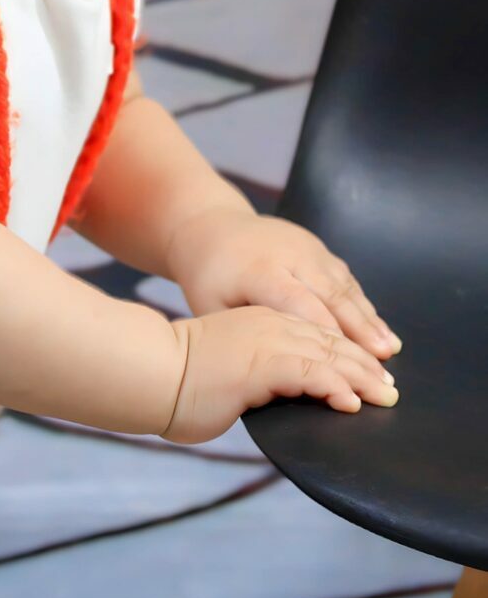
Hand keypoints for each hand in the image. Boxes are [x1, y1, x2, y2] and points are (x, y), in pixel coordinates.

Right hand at [160, 305, 398, 445]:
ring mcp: (267, 340)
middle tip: (389, 389)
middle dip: (364, 365)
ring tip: (384, 397)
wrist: (151, 371)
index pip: (312, 333)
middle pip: (330, 341)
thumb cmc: (177, 379)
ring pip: (328, 355)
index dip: (344, 353)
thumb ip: (249, 376)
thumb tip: (262, 396)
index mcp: (258, 321)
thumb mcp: (223, 369)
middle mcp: (267, 323)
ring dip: (361, 377)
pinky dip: (336, 388)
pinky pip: (312, 375)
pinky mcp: (264, 363)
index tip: (367, 373)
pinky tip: (351, 404)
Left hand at [166, 208, 401, 361]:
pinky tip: (378, 328)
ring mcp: (306, 246)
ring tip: (389, 351)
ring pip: (343, 286)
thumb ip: (247, 335)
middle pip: (331, 295)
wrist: (210, 225)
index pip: (301, 305)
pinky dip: (362, 303)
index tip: (350, 365)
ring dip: (368, 319)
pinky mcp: (315, 246)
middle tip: (382, 365)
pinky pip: (344, 277)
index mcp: (261, 270)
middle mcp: (290, 254)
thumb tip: (276, 372)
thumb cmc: (209, 278)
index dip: (328, 335)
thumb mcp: (212, 307)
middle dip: (360, 331)